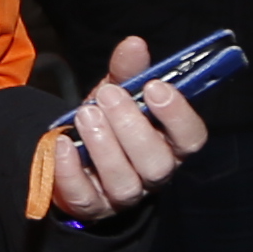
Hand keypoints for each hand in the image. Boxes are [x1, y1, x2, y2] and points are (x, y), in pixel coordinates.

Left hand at [48, 34, 211, 217]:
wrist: (72, 156)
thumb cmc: (108, 122)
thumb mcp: (118, 92)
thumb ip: (128, 71)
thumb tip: (134, 44)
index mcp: (170, 144)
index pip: (191, 138)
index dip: (177, 115)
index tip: (155, 87)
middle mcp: (152, 174)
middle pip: (156, 163)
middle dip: (132, 127)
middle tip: (109, 95)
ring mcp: (122, 195)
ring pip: (124, 182)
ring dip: (104, 146)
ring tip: (85, 114)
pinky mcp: (91, 207)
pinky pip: (84, 197)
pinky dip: (71, 171)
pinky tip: (62, 144)